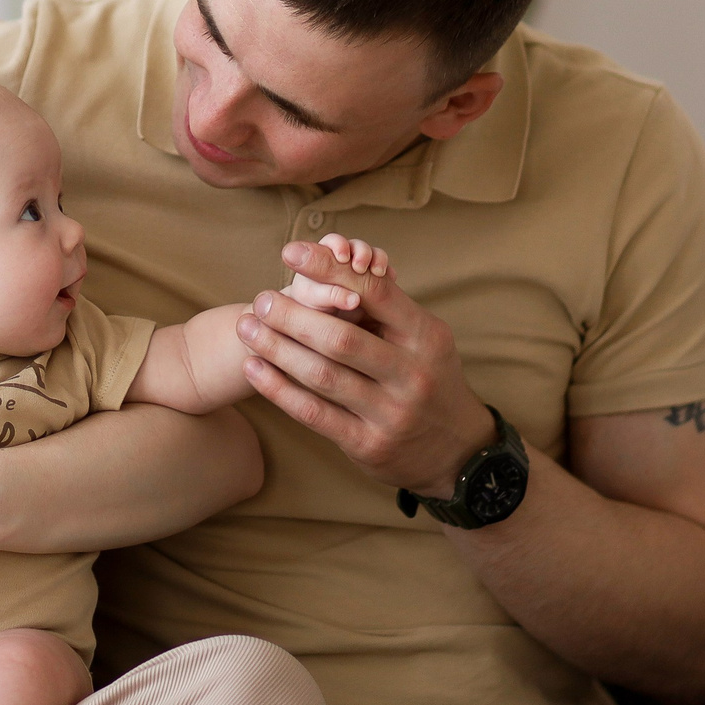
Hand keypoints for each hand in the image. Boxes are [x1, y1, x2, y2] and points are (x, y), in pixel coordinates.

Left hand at [238, 238, 496, 499]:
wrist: (457, 450)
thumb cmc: (428, 378)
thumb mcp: (423, 339)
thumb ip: (385, 308)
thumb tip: (332, 263)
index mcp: (425, 336)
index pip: (374, 292)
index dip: (329, 270)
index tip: (291, 253)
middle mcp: (411, 374)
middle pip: (340, 338)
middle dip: (293, 316)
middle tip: (261, 299)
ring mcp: (390, 412)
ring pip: (322, 375)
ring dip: (277, 349)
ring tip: (247, 328)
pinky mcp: (368, 444)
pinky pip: (314, 413)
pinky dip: (279, 389)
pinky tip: (254, 369)